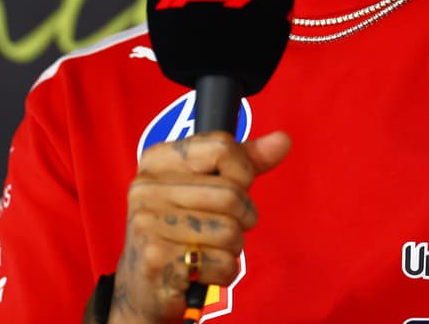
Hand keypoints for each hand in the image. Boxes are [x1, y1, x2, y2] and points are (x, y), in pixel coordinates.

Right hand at [108, 131, 290, 322]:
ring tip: (208, 251)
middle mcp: (146, 188)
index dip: (243, 173)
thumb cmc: (182, 231)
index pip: (222, 147)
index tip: (235, 188)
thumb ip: (244, 163)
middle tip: (226, 229)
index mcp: (157, 161)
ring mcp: (148, 224)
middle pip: (232, 193)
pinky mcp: (157, 261)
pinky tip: (202, 272)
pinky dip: (223, 273)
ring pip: (230, 231)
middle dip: (244, 217)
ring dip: (232, 248)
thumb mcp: (207, 188)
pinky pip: (222, 263)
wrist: (145, 288)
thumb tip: (283, 140)